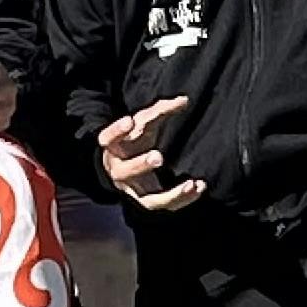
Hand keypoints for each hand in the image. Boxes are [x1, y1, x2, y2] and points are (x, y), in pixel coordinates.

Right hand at [96, 94, 205, 213]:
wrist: (123, 168)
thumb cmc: (134, 141)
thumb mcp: (142, 123)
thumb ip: (160, 111)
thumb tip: (184, 100)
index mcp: (112, 148)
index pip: (108, 138)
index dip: (117, 131)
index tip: (129, 120)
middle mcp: (119, 171)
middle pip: (125, 171)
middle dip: (140, 164)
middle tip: (158, 156)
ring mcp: (133, 190)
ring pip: (147, 199)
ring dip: (169, 195)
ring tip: (189, 184)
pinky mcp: (147, 201)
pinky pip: (164, 206)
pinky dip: (182, 199)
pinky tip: (198, 187)